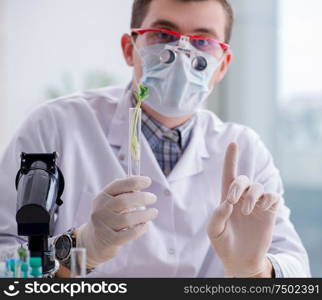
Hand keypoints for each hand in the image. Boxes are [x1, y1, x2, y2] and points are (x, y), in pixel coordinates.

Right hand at [76, 176, 157, 268]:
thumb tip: (142, 181)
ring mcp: (103, 226)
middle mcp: (100, 210)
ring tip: (153, 212)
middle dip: (141, 198)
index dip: (134, 182)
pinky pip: (128, 235)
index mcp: (102, 197)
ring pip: (126, 219)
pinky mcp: (109, 240)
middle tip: (153, 198)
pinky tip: (145, 225)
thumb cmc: (109, 216)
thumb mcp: (112, 202)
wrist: (94, 241)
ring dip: (144, 215)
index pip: (117, 185)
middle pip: (123, 201)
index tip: (148, 181)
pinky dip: (140, 229)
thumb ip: (124, 192)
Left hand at [207, 143, 279, 276]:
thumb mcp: (214, 231)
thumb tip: (228, 202)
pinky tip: (263, 208)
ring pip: (258, 187)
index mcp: (227, 199)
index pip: (229, 175)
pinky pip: (273, 197)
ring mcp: (256, 204)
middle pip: (243, 179)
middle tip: (232, 201)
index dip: (231, 159)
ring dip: (251, 196)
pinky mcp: (269, 212)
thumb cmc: (224, 243)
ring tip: (245, 211)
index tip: (233, 143)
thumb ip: (217, 215)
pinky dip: (268, 199)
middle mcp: (242, 198)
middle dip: (238, 186)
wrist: (239, 260)